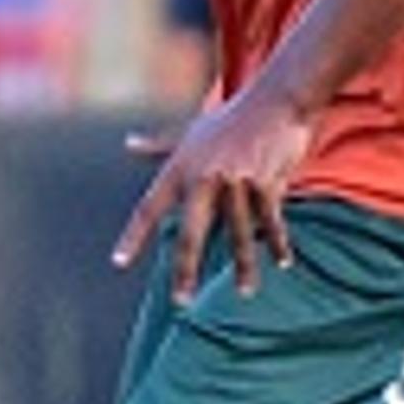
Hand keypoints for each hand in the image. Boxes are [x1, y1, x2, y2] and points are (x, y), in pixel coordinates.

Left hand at [114, 87, 312, 302]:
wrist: (275, 101)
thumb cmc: (229, 119)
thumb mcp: (189, 132)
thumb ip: (158, 145)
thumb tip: (128, 144)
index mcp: (180, 169)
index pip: (149, 207)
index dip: (134, 236)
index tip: (119, 262)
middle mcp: (204, 178)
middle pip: (192, 232)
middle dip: (186, 269)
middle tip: (181, 302)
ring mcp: (236, 182)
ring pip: (238, 233)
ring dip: (244, 266)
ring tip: (245, 292)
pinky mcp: (267, 183)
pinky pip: (272, 221)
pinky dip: (279, 242)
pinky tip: (284, 263)